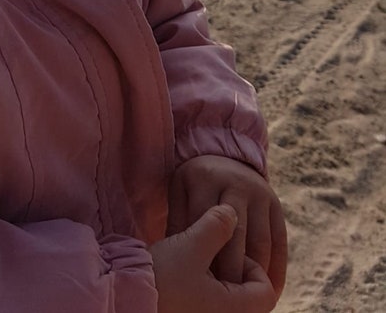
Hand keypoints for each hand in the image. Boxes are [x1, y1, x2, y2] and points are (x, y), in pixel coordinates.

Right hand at [151, 204, 276, 312]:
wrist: (126, 296)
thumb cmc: (162, 276)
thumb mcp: (191, 245)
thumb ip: (216, 227)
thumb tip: (232, 213)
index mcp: (233, 310)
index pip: (266, 291)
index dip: (252, 266)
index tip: (226, 250)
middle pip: (249, 297)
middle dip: (235, 270)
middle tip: (212, 252)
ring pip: (230, 299)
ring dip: (220, 277)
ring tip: (198, 259)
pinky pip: (212, 303)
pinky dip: (208, 286)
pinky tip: (188, 270)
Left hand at [168, 156, 287, 296]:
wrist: (225, 158)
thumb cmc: (195, 186)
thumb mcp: (180, 194)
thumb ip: (179, 224)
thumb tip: (178, 263)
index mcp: (205, 179)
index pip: (206, 225)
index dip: (205, 258)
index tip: (203, 286)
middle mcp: (235, 184)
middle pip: (236, 236)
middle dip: (232, 273)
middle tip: (226, 300)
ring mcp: (259, 193)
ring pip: (260, 242)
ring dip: (256, 276)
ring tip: (247, 302)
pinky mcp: (276, 204)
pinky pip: (279, 242)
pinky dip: (277, 270)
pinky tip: (271, 293)